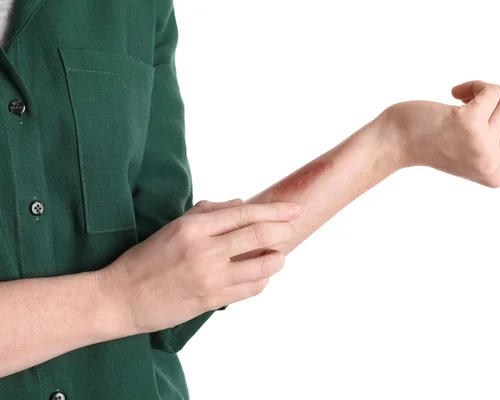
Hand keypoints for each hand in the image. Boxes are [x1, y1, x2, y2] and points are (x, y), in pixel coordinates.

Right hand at [93, 199, 301, 334]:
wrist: (122, 297)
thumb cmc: (146, 259)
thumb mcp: (173, 227)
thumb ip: (208, 212)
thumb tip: (241, 204)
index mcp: (193, 227)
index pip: (244, 214)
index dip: (274, 211)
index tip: (292, 210)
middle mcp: (204, 250)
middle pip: (258, 235)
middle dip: (282, 230)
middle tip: (292, 228)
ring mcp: (210, 277)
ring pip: (260, 266)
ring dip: (276, 259)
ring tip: (278, 255)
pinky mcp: (211, 300)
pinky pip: (250, 290)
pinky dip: (262, 281)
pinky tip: (262, 276)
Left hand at [381, 80, 499, 186]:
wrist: (395, 141)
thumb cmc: (435, 139)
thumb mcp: (476, 150)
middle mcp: (494, 165)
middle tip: (477, 106)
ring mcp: (482, 146)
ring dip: (488, 91)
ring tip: (465, 101)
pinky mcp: (469, 125)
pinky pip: (492, 90)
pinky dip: (474, 84)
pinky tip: (456, 94)